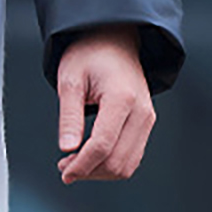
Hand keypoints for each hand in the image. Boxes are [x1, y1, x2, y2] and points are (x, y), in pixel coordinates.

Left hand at [56, 26, 154, 182]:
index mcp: (122, 98)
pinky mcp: (146, 123)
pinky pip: (132, 156)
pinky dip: (112, 163)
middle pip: (117, 161)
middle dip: (89, 171)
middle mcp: (141, 111)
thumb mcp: (70, 79)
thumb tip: (67, 148)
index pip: (102, 145)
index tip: (64, 172)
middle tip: (64, 167)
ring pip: (127, 165)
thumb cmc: (90, 53)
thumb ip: (69, 116)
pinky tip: (91, 158)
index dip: (81, 165)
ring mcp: (147, 118)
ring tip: (76, 164)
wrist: (113, 39)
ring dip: (100, 171)